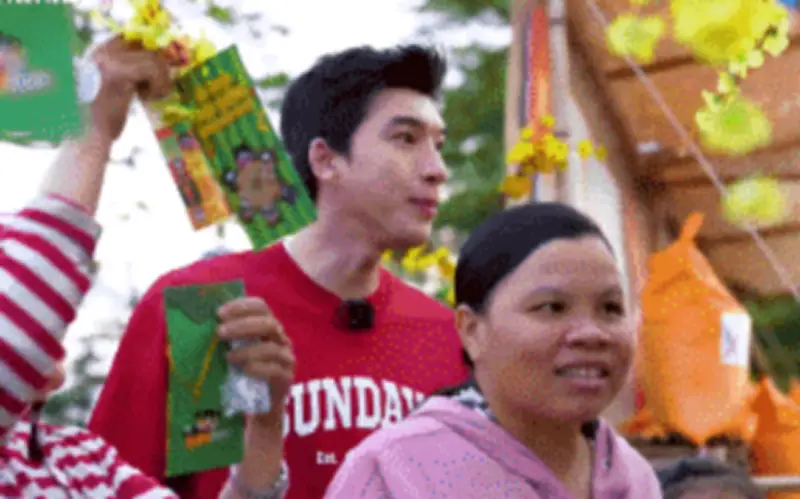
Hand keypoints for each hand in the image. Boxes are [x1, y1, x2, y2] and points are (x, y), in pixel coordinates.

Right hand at [88, 36, 172, 141]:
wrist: (85, 137)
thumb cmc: (99, 122)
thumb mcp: (113, 91)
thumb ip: (127, 76)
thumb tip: (155, 68)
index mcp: (97, 53)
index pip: (131, 38)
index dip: (149, 54)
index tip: (156, 74)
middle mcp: (100, 51)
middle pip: (144, 44)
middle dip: (158, 65)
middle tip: (159, 87)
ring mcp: (107, 59)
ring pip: (153, 58)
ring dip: (161, 80)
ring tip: (152, 96)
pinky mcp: (118, 72)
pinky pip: (153, 69)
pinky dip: (159, 85)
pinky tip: (147, 99)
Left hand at [217, 297, 294, 425]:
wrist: (261, 403)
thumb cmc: (244, 373)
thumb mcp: (235, 351)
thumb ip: (228, 339)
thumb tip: (199, 328)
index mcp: (267, 327)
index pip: (260, 306)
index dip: (241, 306)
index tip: (219, 314)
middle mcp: (280, 339)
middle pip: (268, 323)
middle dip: (243, 325)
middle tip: (220, 333)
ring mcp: (286, 358)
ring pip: (272, 348)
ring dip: (247, 350)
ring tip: (228, 357)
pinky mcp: (286, 377)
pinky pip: (275, 370)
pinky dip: (258, 368)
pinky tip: (244, 370)